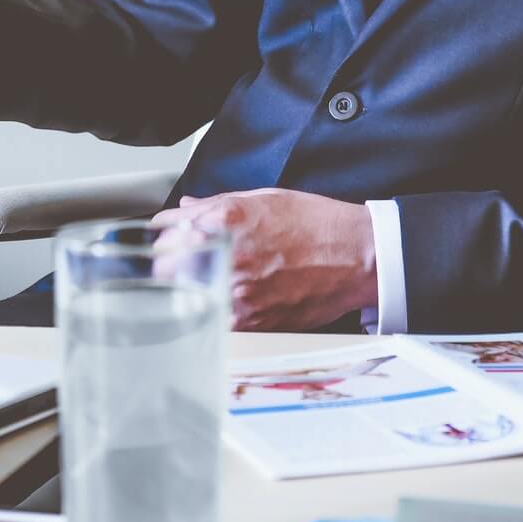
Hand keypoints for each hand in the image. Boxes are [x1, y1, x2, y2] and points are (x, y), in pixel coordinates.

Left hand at [153, 189, 378, 331]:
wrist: (358, 257)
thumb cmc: (318, 225)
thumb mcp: (266, 199)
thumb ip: (218, 204)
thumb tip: (187, 208)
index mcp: (227, 221)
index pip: (167, 230)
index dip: (164, 234)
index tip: (165, 237)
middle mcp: (228, 257)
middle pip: (165, 268)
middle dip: (167, 264)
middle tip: (177, 263)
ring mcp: (238, 293)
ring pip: (185, 298)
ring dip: (188, 291)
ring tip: (206, 282)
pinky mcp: (252, 322)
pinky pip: (214, 319)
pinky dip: (214, 311)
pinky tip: (227, 301)